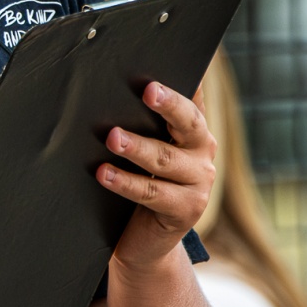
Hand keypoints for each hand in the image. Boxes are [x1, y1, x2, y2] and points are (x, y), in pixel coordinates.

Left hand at [97, 82, 216, 272]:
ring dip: (137, 147)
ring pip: (165, 159)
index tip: (169, 63)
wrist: (144, 242)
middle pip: (188, 122)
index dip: (186, 80)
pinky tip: (103, 173)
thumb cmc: (139, 183)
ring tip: (112, 137)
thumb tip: (109, 87)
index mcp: (193, 130)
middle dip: (168, 104)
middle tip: (148, 90)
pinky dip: (125, 181)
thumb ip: (139, 122)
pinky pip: (152, 192)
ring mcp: (199, 182)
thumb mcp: (144, 151)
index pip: (191, 98)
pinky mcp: (186, 210)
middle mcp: (202, 152)